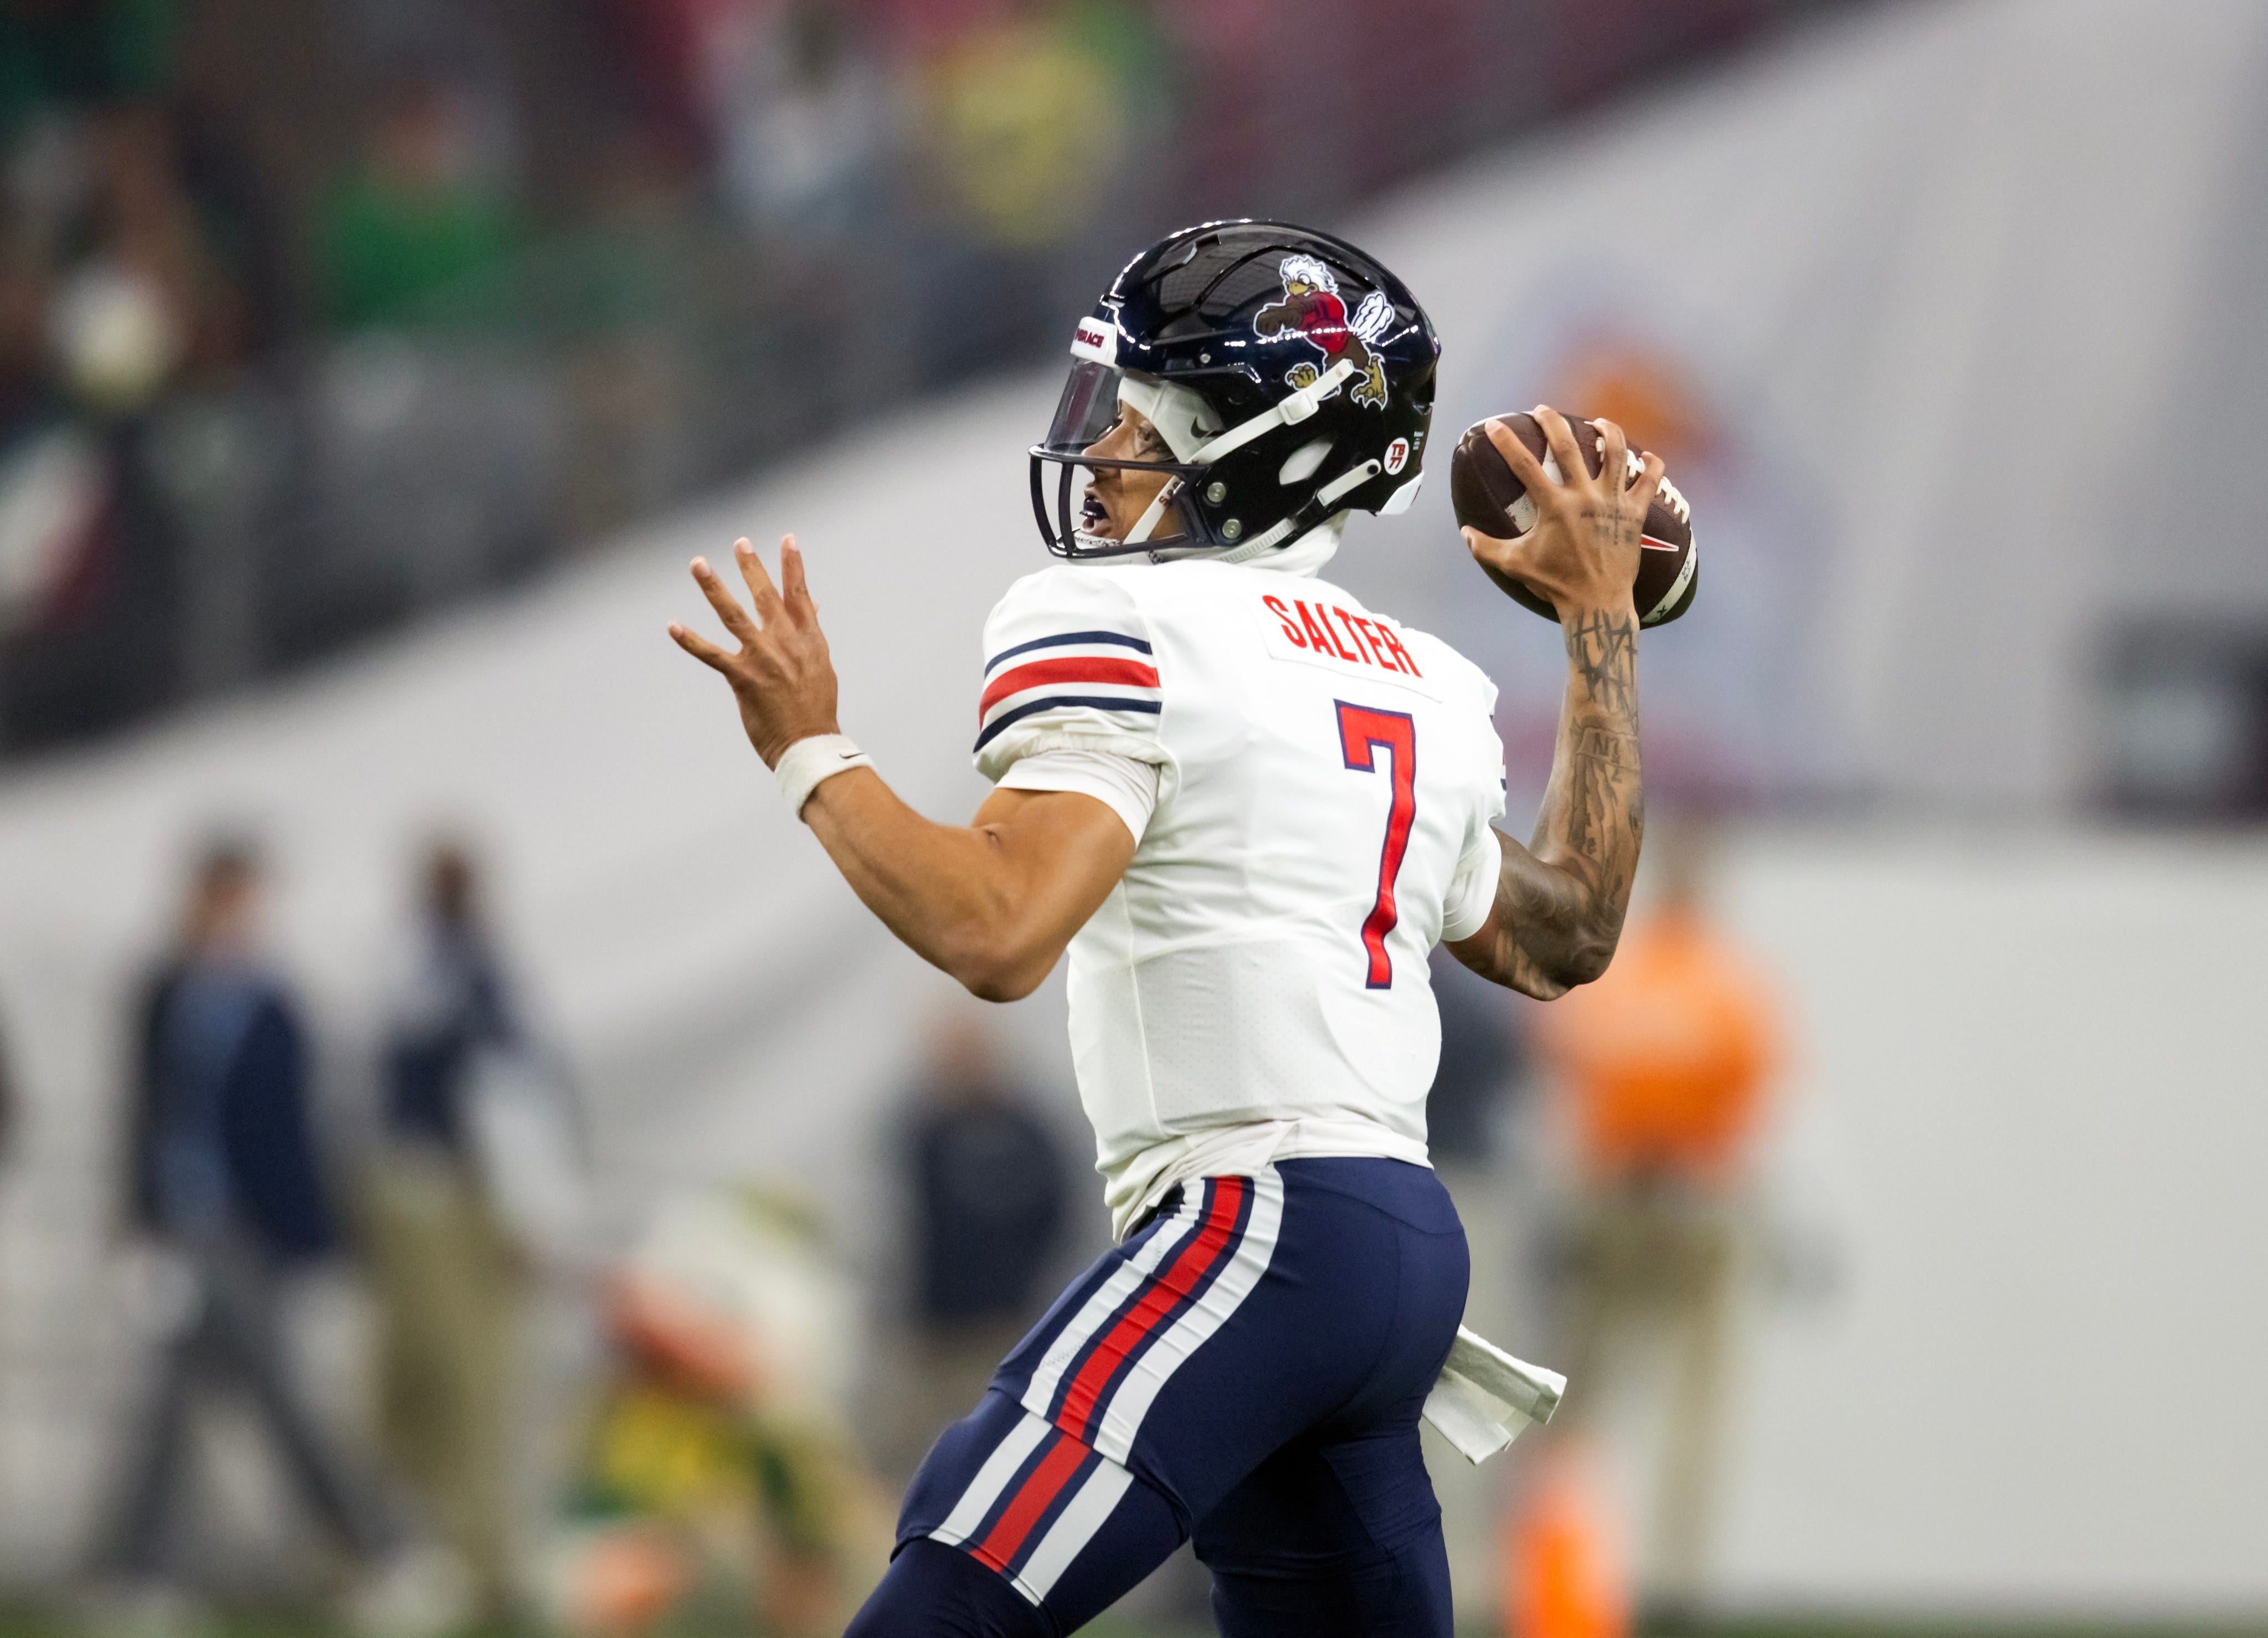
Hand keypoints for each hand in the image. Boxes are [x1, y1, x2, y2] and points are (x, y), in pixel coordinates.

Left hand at [669, 535, 841, 767]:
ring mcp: (763, 658)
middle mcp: (785, 642)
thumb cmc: (815, 708)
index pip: (799, 594)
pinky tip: (672, 626)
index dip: (793, 565)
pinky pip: (711, 654)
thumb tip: (814, 603)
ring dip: (714, 587)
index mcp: (807, 639)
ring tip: (699, 564)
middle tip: (740, 542)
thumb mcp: (820, 664)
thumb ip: (811, 630)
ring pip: (733, 615)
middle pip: (765, 596)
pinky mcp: (743, 678)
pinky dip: (690, 640)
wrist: (809, 744)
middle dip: (752, 567)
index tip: (788, 539)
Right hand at [1461, 406, 1665, 620]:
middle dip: (1552, 422)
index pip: (1524, 464)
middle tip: (1542, 410)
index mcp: (1554, 506)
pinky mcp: (1636, 514)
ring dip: (1608, 432)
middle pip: (1568, 446)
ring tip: (1599, 422)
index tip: (1495, 425)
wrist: (1597, 603)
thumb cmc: (1556, 584)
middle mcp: (1585, 497)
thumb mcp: (1515, 565)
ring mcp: (1613, 502)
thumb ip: (1486, 548)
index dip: (1506, 441)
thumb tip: (1465, 533)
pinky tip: (1648, 456)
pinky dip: (1652, 465)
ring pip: (1616, 453)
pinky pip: (1650, 482)